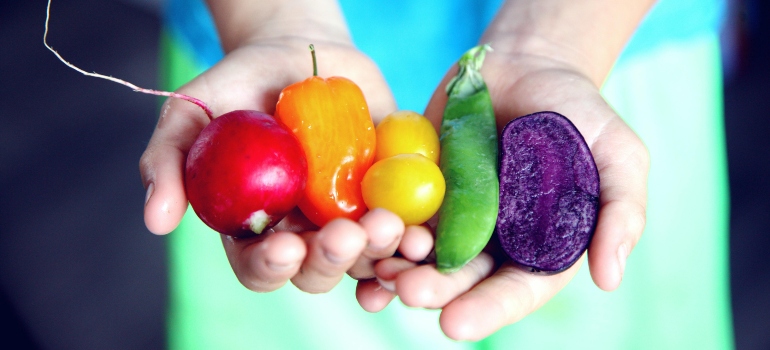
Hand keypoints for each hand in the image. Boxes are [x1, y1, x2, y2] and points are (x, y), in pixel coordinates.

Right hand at [139, 38, 400, 292]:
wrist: (302, 51)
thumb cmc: (240, 83)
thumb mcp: (192, 111)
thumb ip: (169, 160)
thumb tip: (156, 222)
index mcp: (255, 225)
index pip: (259, 266)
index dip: (271, 267)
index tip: (286, 246)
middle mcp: (304, 231)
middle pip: (318, 271)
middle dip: (333, 259)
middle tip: (348, 233)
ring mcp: (349, 215)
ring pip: (366, 257)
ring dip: (380, 252)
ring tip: (390, 225)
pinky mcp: (387, 195)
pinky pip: (405, 229)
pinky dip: (415, 239)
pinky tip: (422, 236)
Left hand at [357, 48, 649, 339]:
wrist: (528, 66)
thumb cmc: (579, 113)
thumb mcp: (617, 154)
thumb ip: (621, 211)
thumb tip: (609, 278)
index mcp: (537, 247)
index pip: (514, 290)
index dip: (487, 309)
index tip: (456, 324)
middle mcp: (491, 240)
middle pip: (460, 278)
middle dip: (434, 290)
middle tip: (409, 292)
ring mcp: (451, 214)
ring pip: (421, 253)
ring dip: (398, 266)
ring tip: (380, 270)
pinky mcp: (419, 186)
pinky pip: (395, 214)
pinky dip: (376, 230)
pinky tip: (357, 237)